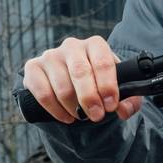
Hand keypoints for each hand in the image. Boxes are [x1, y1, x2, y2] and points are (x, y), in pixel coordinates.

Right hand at [22, 34, 145, 124]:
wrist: (72, 83)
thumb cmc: (98, 84)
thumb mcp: (118, 91)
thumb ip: (129, 100)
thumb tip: (124, 110)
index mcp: (95, 45)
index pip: (102, 61)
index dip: (108, 86)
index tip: (111, 105)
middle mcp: (71, 46)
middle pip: (80, 72)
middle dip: (90, 98)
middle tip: (97, 116)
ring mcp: (50, 56)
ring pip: (62, 87)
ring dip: (73, 108)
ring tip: (80, 117)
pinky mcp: (33, 68)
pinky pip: (42, 93)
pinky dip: (55, 110)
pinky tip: (65, 117)